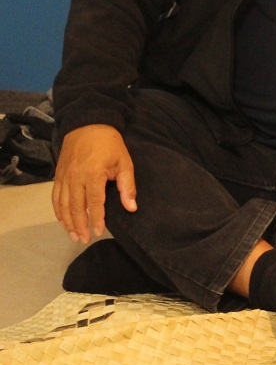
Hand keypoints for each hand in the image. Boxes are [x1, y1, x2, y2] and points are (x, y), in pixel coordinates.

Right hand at [52, 124, 137, 243]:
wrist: (87, 125)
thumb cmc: (110, 144)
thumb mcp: (124, 162)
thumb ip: (127, 186)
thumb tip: (131, 207)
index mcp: (93, 174)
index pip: (94, 203)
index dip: (97, 219)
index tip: (99, 232)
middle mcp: (75, 178)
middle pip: (75, 207)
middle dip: (80, 226)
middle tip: (85, 239)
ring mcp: (64, 177)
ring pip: (63, 205)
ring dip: (67, 222)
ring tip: (74, 236)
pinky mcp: (58, 175)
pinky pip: (55, 197)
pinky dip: (58, 211)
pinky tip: (63, 221)